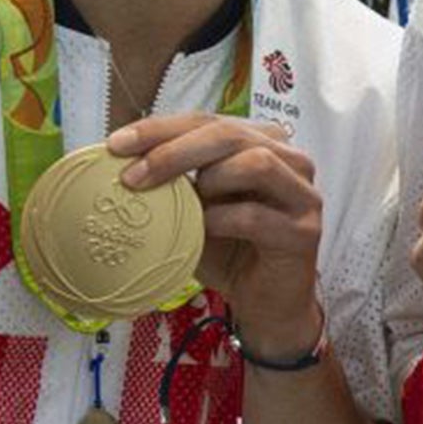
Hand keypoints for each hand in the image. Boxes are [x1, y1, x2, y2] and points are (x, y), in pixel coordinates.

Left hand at [111, 113, 323, 353]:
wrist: (267, 304)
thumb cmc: (232, 252)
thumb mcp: (197, 209)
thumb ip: (176, 181)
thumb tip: (122, 160)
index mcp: (264, 144)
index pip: (210, 120)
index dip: (162, 128)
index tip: (117, 144)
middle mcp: (291, 160)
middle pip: (231, 133)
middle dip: (175, 149)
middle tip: (133, 176)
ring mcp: (303, 194)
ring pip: (256, 162)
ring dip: (208, 180)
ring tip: (187, 205)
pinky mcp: (305, 231)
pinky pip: (256, 215)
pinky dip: (220, 220)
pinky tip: (204, 232)